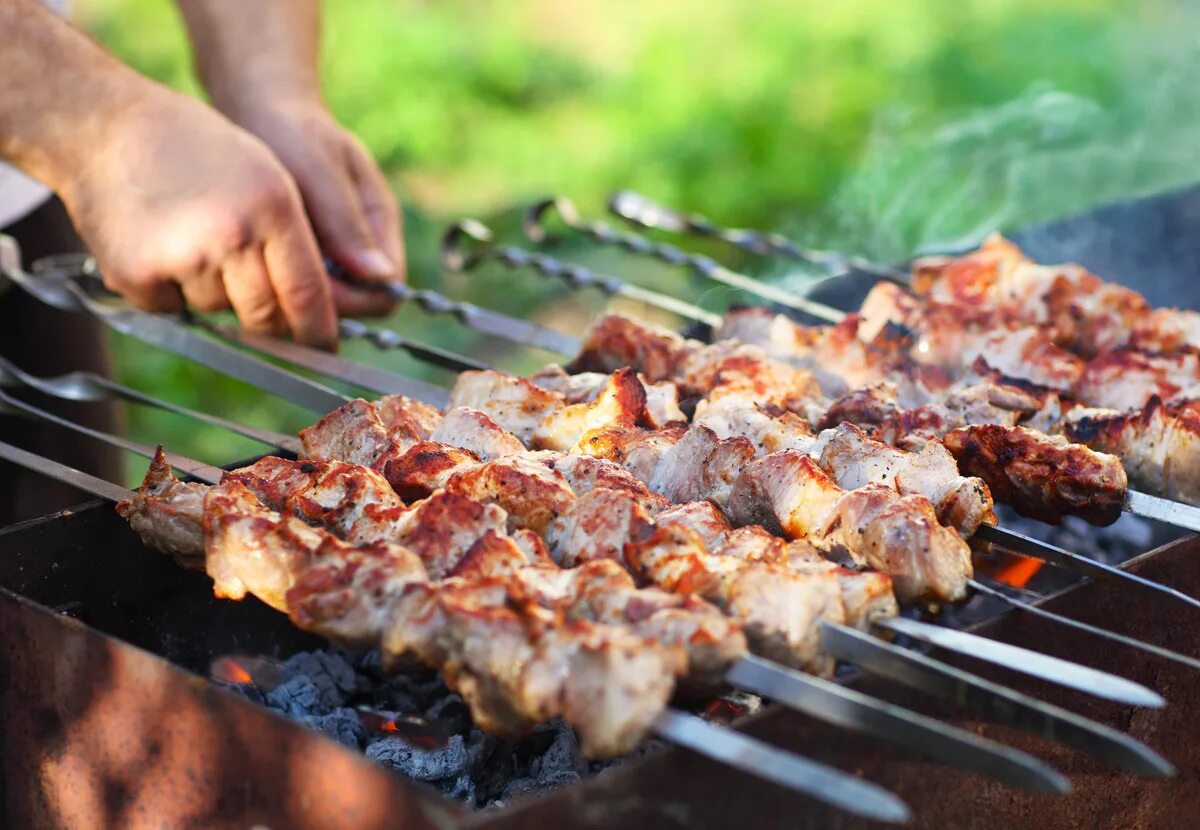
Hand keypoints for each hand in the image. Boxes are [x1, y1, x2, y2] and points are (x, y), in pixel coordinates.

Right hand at [60, 87, 339, 346]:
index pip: (308, 292)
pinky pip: (172, 310)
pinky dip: (169, 290)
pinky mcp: (138, 275)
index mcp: (273, 207)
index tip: (324, 346)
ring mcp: (184, 257)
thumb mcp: (265, 173)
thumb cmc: (194, 149)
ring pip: (218, 311)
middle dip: (269, 323)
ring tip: (193, 241)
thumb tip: (353, 285)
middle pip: (266, 317)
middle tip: (263, 310)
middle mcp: (232, 235)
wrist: (102, 127)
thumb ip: (301, 235)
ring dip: (214, 293)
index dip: (319, 329)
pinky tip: (159, 247)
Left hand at [230, 96, 403, 315]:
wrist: (260, 107)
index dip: (349, 302)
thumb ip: (347, 222)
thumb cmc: (292, 130)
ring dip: (295, 294)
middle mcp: (365, 246)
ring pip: (326, 301)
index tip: (303, 284)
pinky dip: (280, 281)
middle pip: (356, 305)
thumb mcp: (319, 171)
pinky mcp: (309, 251)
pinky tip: (252, 265)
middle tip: (269, 282)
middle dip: (318, 303)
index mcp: (381, 225)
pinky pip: (302, 285)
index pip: (384, 294)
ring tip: (256, 271)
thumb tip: (381, 277)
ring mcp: (337, 250)